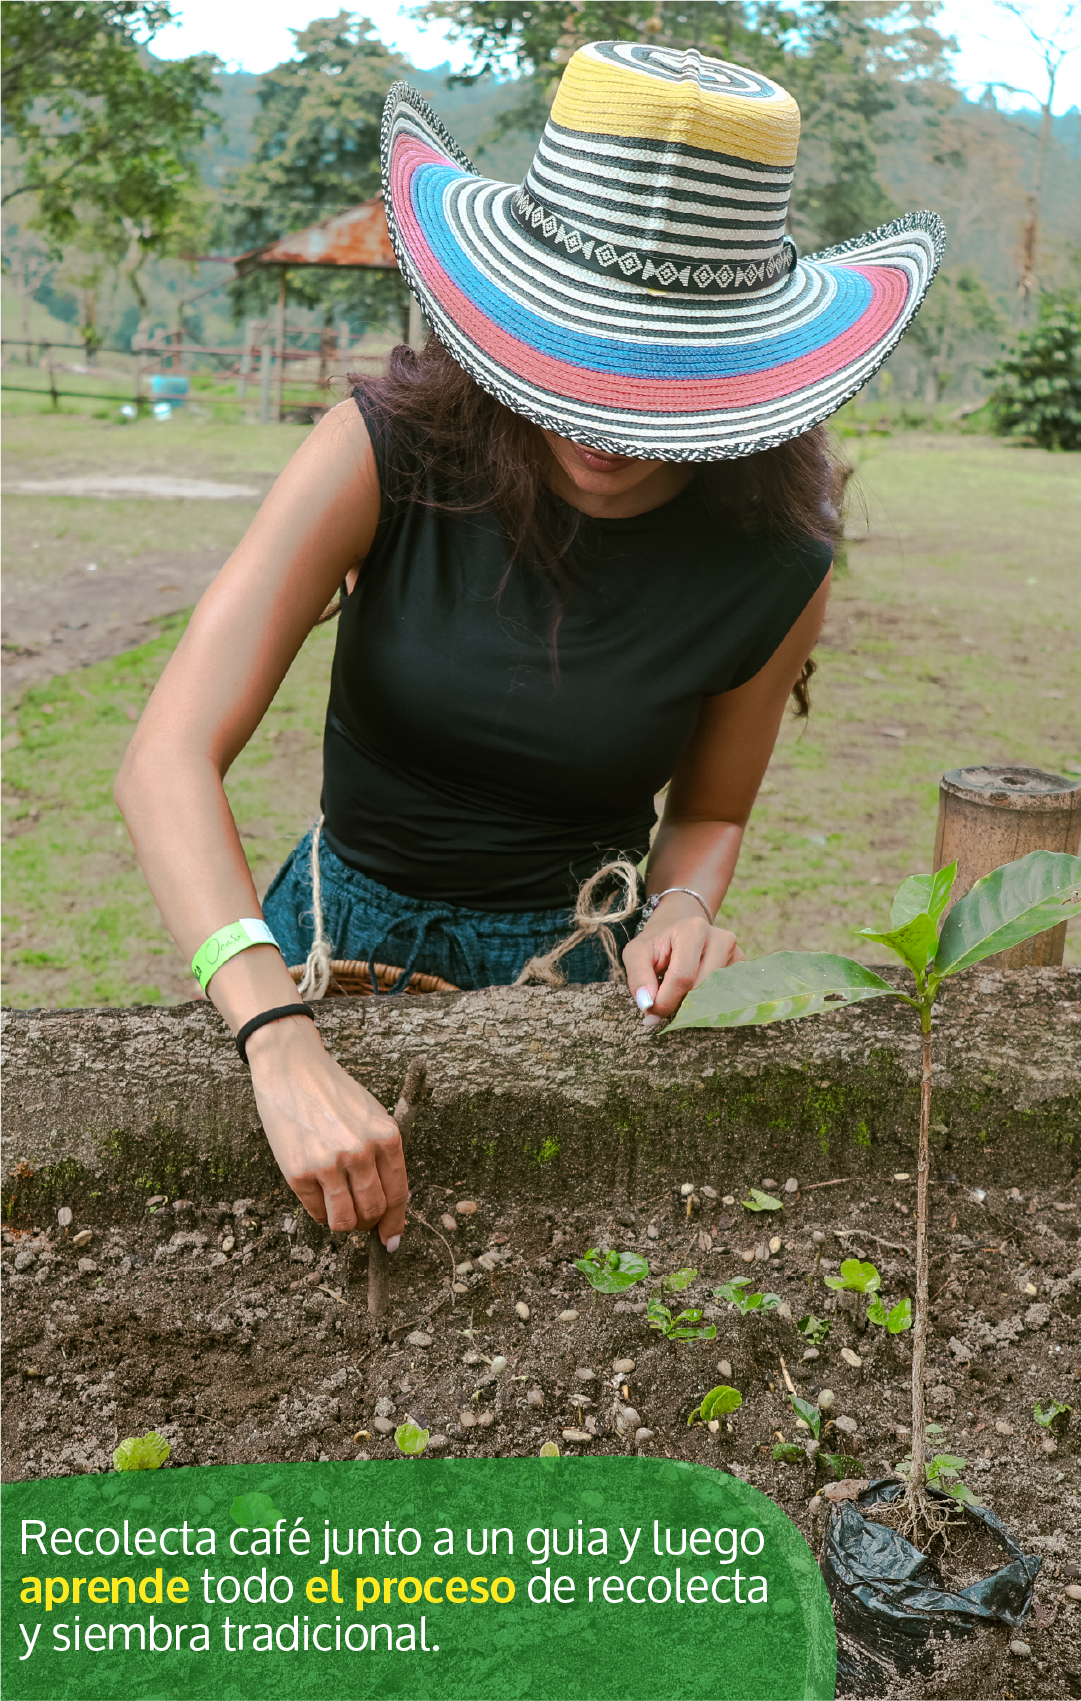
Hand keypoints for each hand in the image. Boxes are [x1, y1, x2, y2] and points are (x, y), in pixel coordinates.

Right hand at [246, 1016, 407, 1242]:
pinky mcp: (299, 1172)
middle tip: (360, 1220)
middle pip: (373, 1211)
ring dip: (344, 1224)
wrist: (292, 1070)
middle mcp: (361, 1152)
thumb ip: (382, 1156)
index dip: (395, 1222)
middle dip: (368, 1224)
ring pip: (345, 1221)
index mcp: (386, 1137)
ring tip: (339, 1210)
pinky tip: (318, 1194)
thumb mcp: (371, 1116)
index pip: (398, 1193)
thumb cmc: (334, 1093)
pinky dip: (320, 1212)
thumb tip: (388, 1206)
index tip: (391, 1239)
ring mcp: (329, 1163)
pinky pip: (316, 1212)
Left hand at [623, 903, 743, 1025]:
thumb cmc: (657, 944)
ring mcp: (736, 954)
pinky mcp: (742, 968)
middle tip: (664, 1001)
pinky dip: (706, 1001)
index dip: (665, 1001)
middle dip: (679, 1003)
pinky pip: (725, 996)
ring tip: (679, 991)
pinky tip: (695, 990)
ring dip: (693, 1003)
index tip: (652, 1011)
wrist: (679, 931)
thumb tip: (647, 1005)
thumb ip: (638, 978)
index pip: (682, 977)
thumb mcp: (636, 954)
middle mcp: (721, 939)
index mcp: (694, 929)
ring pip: (714, 996)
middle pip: (700, 988)